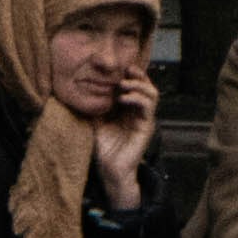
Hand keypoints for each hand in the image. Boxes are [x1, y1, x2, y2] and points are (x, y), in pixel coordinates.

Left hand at [88, 67, 159, 208]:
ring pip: (152, 93)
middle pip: (147, 85)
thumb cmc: (104, 147)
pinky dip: (136, 98)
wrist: (110, 169)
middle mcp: (140, 112)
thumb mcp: (97, 121)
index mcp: (130, 109)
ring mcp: (145, 119)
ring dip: (138, 84)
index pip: (136, 85)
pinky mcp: (147, 127)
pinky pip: (148, 106)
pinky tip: (122, 98)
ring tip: (122, 84)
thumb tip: (85, 89)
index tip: (116, 68)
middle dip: (137, 75)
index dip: (130, 74)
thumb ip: (97, 106)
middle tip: (123, 71)